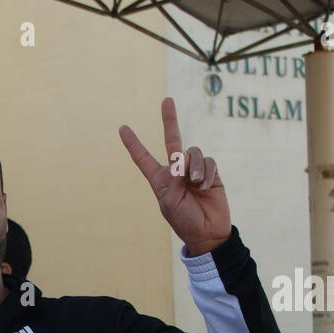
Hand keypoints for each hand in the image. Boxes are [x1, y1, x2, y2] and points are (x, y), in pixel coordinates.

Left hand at [119, 97, 229, 256]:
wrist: (207, 232)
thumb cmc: (184, 220)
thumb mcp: (170, 202)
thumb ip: (174, 178)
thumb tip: (183, 158)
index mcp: (159, 180)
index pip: (143, 159)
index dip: (133, 144)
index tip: (122, 128)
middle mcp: (176, 171)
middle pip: (172, 140)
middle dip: (169, 120)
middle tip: (166, 100)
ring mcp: (194, 169)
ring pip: (193, 152)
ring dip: (195, 167)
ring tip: (196, 185)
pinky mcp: (211, 172)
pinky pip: (209, 161)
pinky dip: (207, 172)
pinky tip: (206, 186)